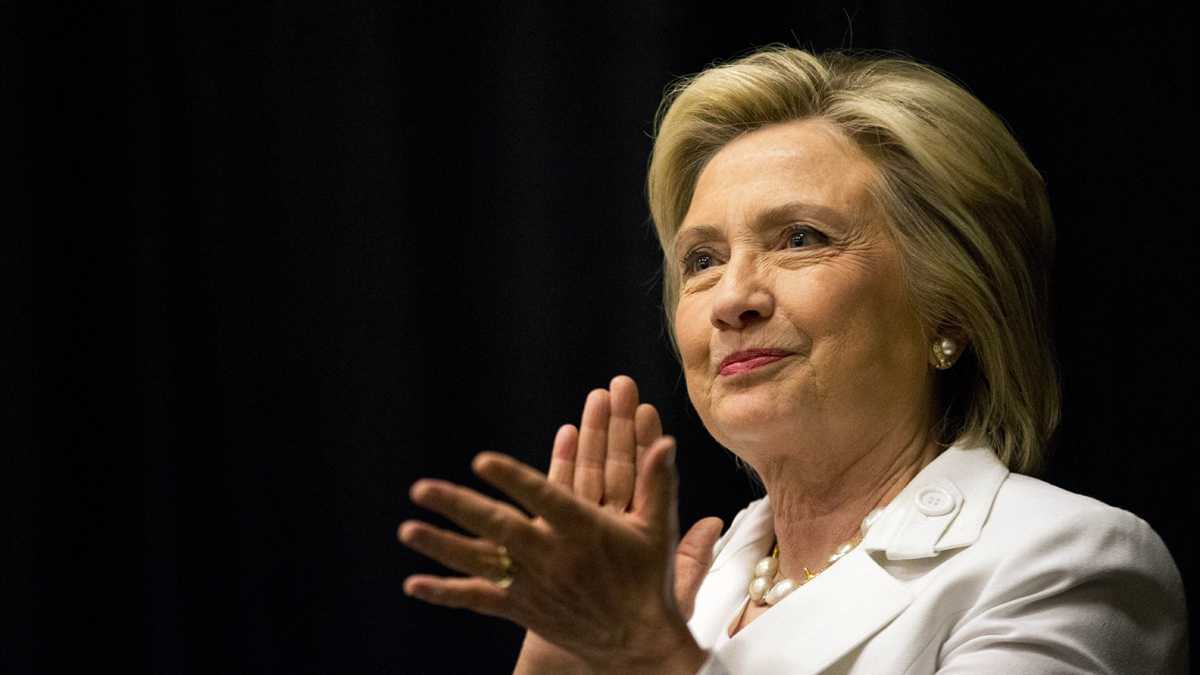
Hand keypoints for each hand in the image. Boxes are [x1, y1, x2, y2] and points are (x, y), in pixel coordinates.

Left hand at [397, 376, 721, 673]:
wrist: (637, 643)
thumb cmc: (647, 579)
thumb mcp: (657, 529)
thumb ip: (656, 481)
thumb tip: (666, 440)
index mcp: (584, 531)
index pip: (543, 498)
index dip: (512, 478)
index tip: (483, 461)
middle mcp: (553, 557)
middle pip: (498, 528)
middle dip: (458, 507)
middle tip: (422, 488)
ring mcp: (533, 585)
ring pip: (480, 562)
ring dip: (441, 544)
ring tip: (407, 529)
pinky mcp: (521, 609)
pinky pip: (477, 600)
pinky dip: (445, 592)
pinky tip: (413, 583)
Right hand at [546, 376, 723, 619]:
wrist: (597, 650)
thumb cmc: (636, 622)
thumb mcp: (671, 592)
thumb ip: (692, 559)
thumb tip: (715, 521)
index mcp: (637, 532)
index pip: (642, 477)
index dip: (646, 442)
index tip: (649, 407)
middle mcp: (608, 524)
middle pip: (613, 467)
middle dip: (618, 426)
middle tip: (621, 385)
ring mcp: (578, 527)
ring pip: (587, 473)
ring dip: (592, 436)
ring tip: (596, 398)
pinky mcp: (551, 537)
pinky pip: (561, 493)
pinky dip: (564, 463)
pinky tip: (567, 431)